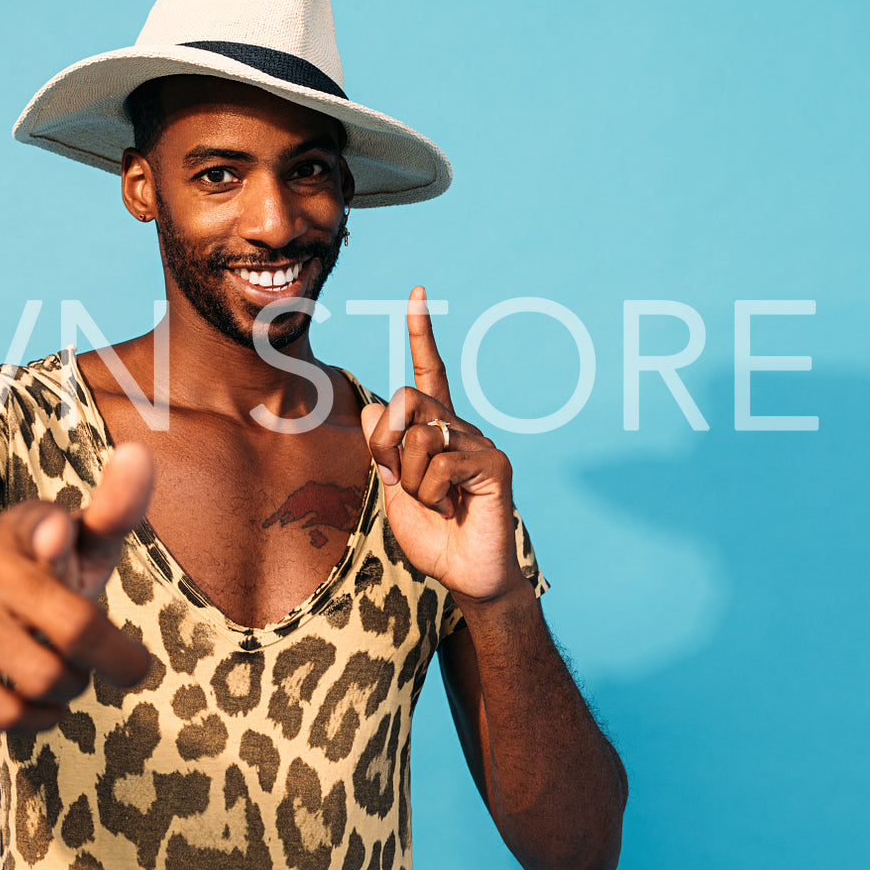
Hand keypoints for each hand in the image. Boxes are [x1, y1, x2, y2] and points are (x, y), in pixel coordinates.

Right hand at [0, 444, 155, 729]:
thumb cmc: (36, 577)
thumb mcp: (78, 543)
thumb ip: (115, 512)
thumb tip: (138, 454)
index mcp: (24, 525)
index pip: (41, 522)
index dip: (51, 532)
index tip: (57, 535)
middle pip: (73, 629)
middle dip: (118, 659)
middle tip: (131, 670)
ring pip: (45, 678)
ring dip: (73, 688)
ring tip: (69, 677)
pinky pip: (8, 712)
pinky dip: (40, 717)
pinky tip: (43, 704)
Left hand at [361, 287, 528, 605]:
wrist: (465, 575)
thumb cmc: (432, 535)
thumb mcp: (394, 488)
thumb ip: (384, 450)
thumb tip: (375, 408)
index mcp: (436, 429)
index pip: (430, 372)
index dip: (422, 333)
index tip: (416, 294)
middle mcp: (461, 427)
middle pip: (406, 399)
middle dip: (385, 444)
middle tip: (399, 481)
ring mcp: (481, 443)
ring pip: (420, 437)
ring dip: (412, 481)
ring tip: (435, 503)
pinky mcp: (495, 465)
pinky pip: (441, 463)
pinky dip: (432, 493)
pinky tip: (451, 508)